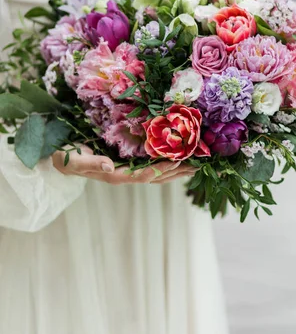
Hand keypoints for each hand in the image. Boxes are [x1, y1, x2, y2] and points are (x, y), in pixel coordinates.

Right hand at [51, 145, 196, 184]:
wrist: (59, 157)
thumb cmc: (66, 157)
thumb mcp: (74, 160)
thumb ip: (91, 163)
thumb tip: (109, 166)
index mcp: (114, 175)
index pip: (143, 175)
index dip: (161, 168)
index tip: (179, 161)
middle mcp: (124, 175)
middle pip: (155, 177)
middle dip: (176, 172)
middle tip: (198, 165)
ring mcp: (126, 170)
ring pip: (156, 173)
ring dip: (175, 169)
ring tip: (195, 164)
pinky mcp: (127, 163)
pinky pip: (150, 165)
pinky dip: (166, 162)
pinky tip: (177, 157)